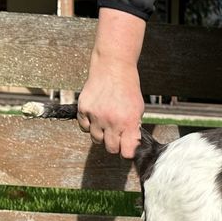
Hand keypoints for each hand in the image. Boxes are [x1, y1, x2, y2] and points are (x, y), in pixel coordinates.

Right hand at [78, 8, 146, 158]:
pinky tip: (96, 115)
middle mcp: (112, 121)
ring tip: (106, 122)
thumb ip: (133, 128)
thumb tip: (130, 147)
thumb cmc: (128, 89)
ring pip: (96, 139)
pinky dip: (89, 125)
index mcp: (129, 122)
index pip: (127, 152)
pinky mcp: (83, 109)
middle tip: (117, 135)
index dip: (127, 152)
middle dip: (114, 145)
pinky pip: (84, 128)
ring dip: (101, 134)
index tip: (126, 149)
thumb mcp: (138, 109)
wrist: (113, 68)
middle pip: (110, 148)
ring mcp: (96, 116)